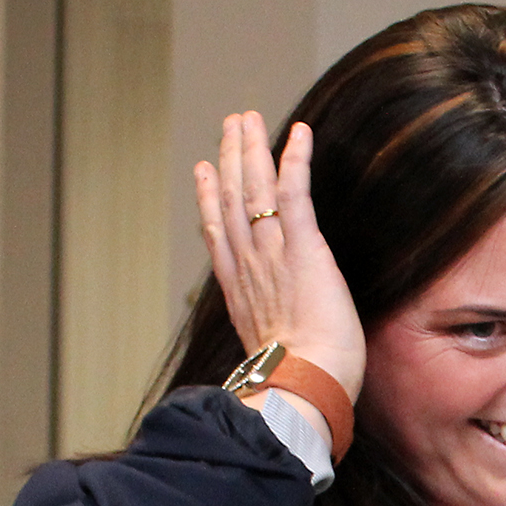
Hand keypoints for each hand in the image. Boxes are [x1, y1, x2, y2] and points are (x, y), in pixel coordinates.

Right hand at [193, 113, 365, 406]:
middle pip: (231, 200)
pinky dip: (295, 159)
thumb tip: (280, 349)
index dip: (209, 198)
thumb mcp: (272, 356)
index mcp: (240, 292)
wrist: (302, 386)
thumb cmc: (297, 385)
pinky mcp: (303, 247)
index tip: (202, 171)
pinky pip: (295, 192)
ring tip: (248, 118)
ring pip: (255, 188)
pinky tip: (299, 131)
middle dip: (229, 159)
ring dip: (252, 148)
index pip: (220, 234)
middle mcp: (250, 266)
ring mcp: (273, 253)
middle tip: (229, 127)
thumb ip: (271, 337)